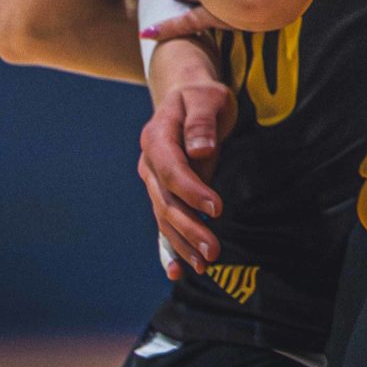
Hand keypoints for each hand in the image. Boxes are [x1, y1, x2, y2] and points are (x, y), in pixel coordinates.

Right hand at [139, 37, 235, 278]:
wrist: (186, 96)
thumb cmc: (201, 95)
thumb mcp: (207, 96)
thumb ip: (202, 121)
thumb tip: (201, 150)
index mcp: (156, 138)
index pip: (172, 170)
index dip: (192, 191)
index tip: (216, 207)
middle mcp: (149, 164)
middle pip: (166, 202)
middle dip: (188, 228)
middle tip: (213, 251)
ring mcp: (153, 181)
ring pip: (165, 217)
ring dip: (183, 243)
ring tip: (204, 265)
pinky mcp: (163, 193)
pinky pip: (164, 223)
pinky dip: (168, 248)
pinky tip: (176, 272)